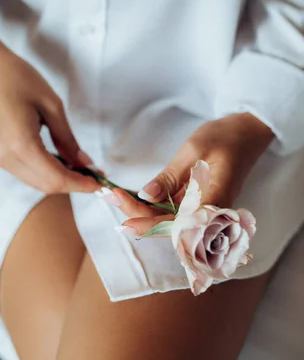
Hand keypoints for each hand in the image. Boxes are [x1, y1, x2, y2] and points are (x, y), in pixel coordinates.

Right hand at [0, 42, 99, 192]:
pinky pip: (24, 172)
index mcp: (20, 144)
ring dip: (58, 179)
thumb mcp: (52, 105)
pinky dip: (44, 172)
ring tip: (80, 169)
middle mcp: (6, 157)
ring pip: (34, 181)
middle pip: (45, 185)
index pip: (56, 178)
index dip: (80, 184)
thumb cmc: (18, 78)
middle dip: (72, 184)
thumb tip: (84, 163)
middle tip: (94, 176)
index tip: (100, 183)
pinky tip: (60, 162)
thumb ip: (68, 139)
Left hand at [111, 113, 273, 235]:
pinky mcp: (200, 204)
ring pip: (170, 222)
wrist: (248, 131)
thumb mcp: (193, 151)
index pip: (175, 225)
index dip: (147, 224)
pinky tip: (134, 198)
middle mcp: (211, 214)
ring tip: (115, 197)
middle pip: (169, 227)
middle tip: (110, 197)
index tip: (122, 216)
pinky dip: (154, 207)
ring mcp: (206, 210)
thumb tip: (145, 197)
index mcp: (214, 202)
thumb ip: (170, 177)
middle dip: (138, 216)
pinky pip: (175, 213)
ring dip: (142, 213)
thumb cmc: (225, 137)